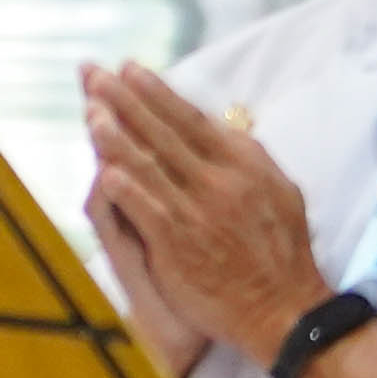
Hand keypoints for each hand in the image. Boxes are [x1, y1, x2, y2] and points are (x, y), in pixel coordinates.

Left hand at [82, 61, 323, 368]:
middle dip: (126, 100)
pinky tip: (103, 172)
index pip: (192, 118)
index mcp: (244, 164)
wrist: (286, 310)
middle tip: (95, 74)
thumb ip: (249, 156)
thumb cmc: (280, 252)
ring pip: (150, 165)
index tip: (130, 68)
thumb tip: (226, 122)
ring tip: (90, 111)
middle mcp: (221, 182)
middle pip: (164, 132)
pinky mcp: (180, 245)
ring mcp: (199, 212)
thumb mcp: (278, 191)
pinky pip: (147, 211)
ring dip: (117, 136)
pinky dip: (126, 190)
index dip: (158, 91)